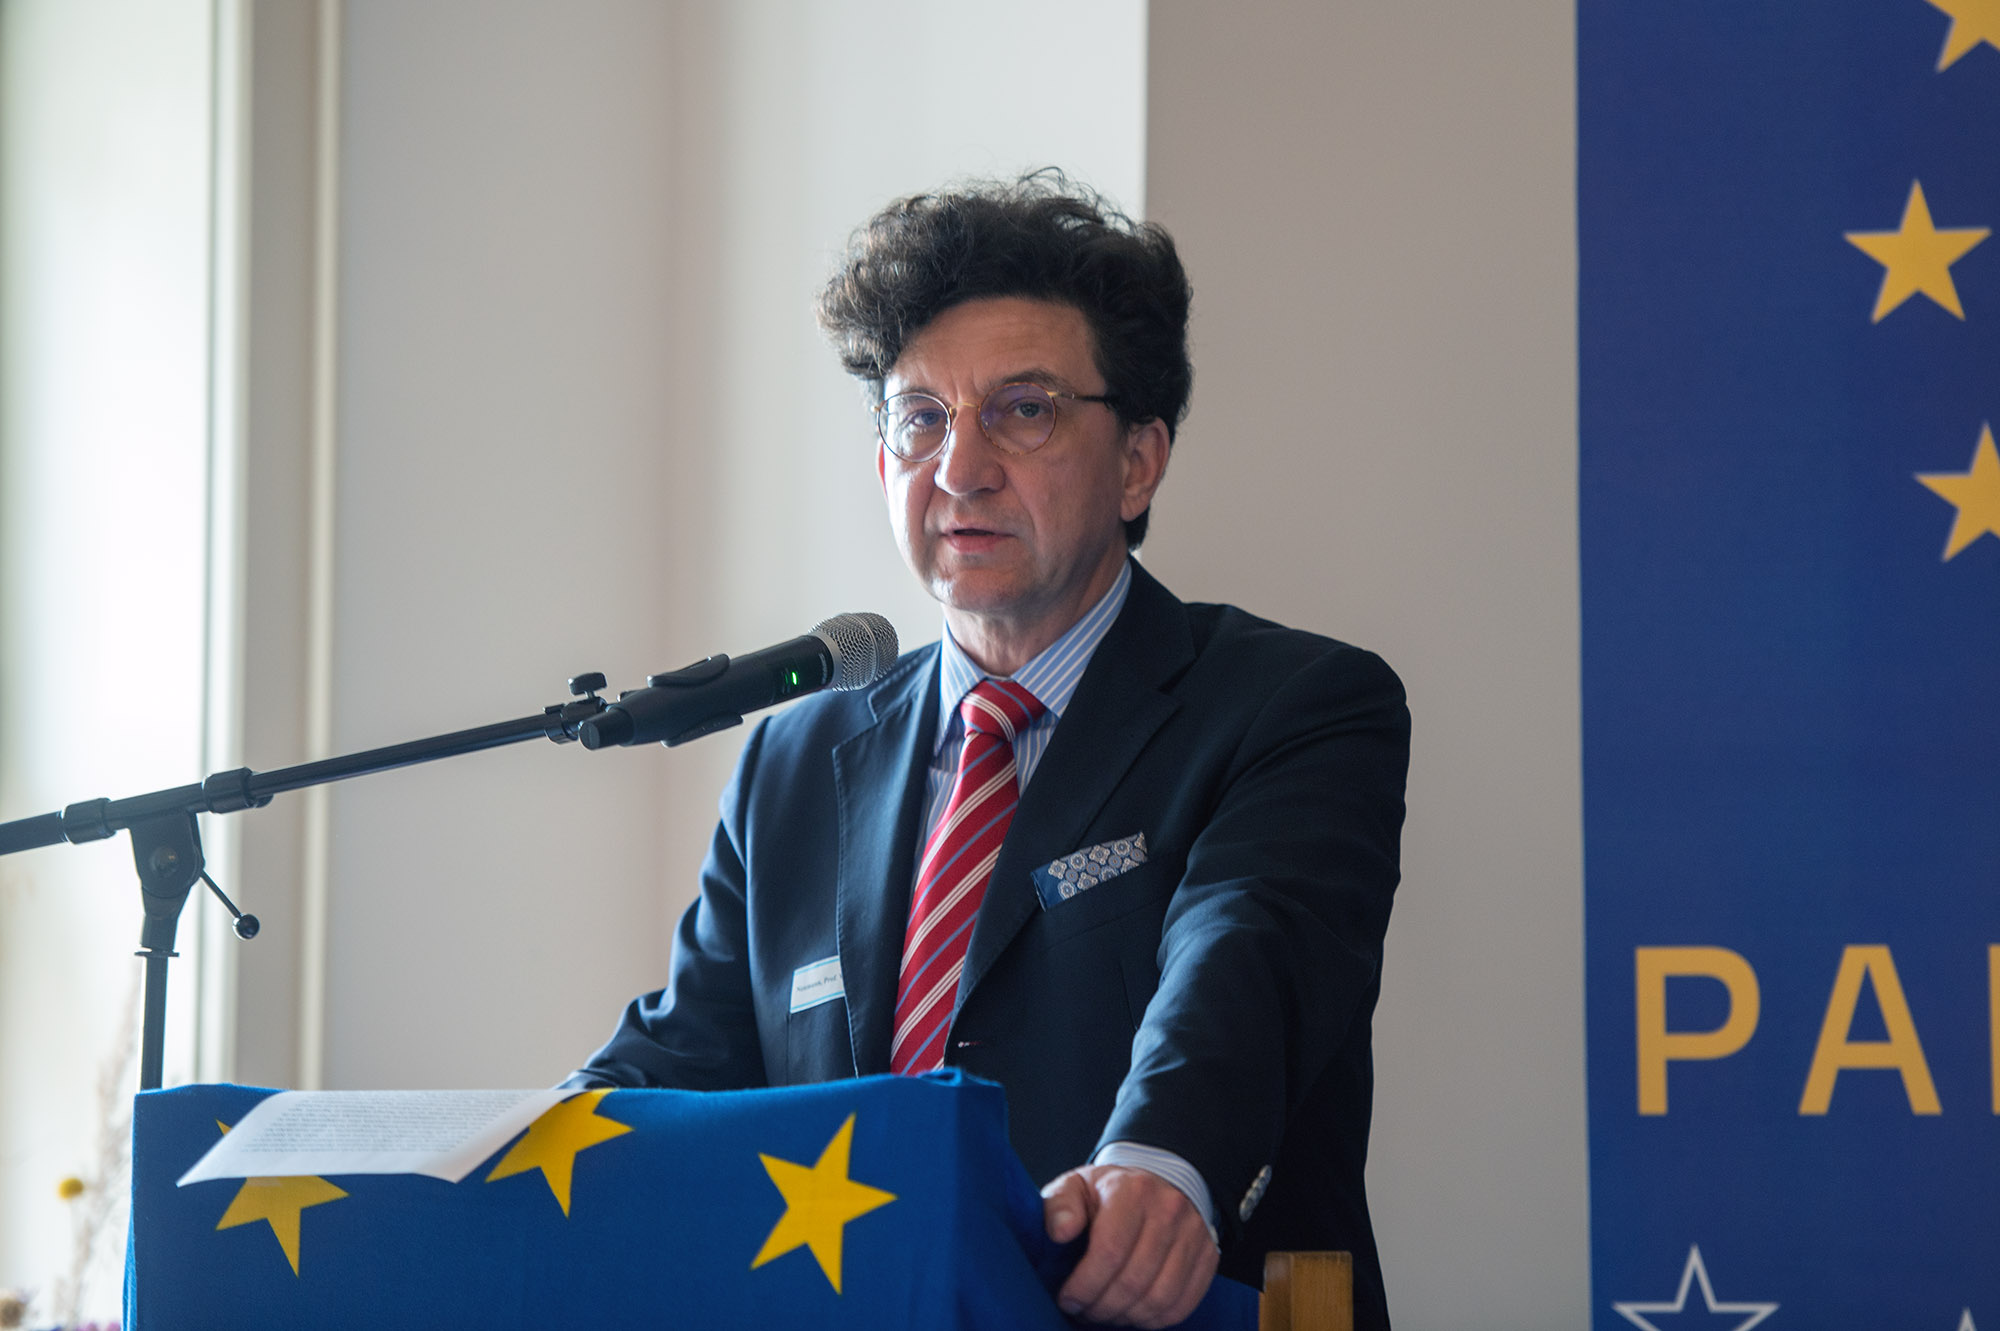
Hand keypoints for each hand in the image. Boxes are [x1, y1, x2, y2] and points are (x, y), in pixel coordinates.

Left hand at [1041, 1164, 1218, 1327]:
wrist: (1157, 1183)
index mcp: (1131, 1190)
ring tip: (1108, 1313)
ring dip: (1128, 1316)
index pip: (1109, 1251)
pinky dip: (1156, 1319)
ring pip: (1159, 1297)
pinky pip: (1183, 1303)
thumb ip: (1059, 1205)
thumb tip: (1060, 1232)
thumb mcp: (1076, 1186)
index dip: (1085, 1285)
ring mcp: (1193, 1233)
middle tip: (1085, 1311)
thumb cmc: (1110, 1193)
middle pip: (1134, 1280)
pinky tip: (1134, 1314)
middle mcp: (1168, 1209)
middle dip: (1102, 1306)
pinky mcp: (1209, 1255)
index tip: (1068, 1299)